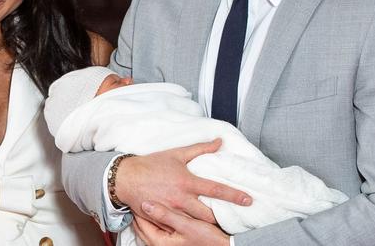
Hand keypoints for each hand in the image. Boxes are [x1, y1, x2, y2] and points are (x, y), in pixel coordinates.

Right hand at [115, 139, 250, 223]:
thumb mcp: (177, 154)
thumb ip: (200, 149)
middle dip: (221, 220)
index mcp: (187, 181)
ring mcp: (172, 211)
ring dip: (207, 227)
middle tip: (233, 221)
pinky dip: (188, 230)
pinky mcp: (163, 219)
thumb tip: (219, 141)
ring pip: (195, 225)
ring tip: (219, 227)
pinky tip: (196, 231)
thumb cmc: (152, 164)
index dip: (233, 195)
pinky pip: (179, 228)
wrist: (127, 177)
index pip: (216, 189)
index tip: (248, 200)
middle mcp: (181, 198)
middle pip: (208, 215)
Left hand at [133, 201, 229, 245]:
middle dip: (141, 213)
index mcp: (159, 242)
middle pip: (143, 227)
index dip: (138, 208)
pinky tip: (161, 210)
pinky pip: (159, 229)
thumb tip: (146, 204)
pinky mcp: (174, 242)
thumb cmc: (206, 238)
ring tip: (146, 199)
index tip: (136, 194)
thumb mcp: (186, 225)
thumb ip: (165, 215)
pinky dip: (157, 220)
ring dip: (149, 216)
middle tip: (137, 195)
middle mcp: (161, 245)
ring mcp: (167, 244)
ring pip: (151, 227)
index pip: (141, 224)